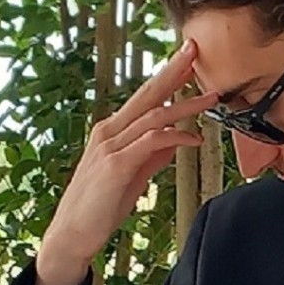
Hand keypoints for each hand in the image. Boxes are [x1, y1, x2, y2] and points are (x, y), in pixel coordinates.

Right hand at [35, 39, 216, 284]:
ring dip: (185, 105)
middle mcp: (109, 132)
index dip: (167, 78)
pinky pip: (150, 143)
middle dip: (173, 72)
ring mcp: (111, 147)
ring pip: (153, 116)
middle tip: (195, 50)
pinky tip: (194, 137)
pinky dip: (174, 136)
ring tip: (211, 97)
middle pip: (147, 95)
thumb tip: (176, 140)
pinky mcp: (115, 165)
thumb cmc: (100, 207)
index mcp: (112, 132)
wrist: (73, 234)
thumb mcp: (132, 176)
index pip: (144, 98)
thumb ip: (152, 156)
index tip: (188, 61)